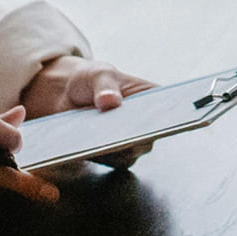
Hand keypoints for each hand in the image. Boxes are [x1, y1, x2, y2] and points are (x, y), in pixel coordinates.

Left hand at [21, 56, 160, 169]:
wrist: (66, 94)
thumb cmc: (89, 79)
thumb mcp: (97, 74)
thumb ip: (104, 86)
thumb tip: (110, 101)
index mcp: (152, 97)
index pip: (169, 110)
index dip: (170, 118)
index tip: (159, 121)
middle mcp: (146, 124)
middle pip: (149, 137)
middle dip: (135, 137)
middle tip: (121, 134)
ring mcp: (130, 142)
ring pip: (130, 153)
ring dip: (115, 149)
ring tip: (97, 141)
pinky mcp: (112, 155)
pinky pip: (111, 161)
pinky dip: (100, 156)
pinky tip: (87, 148)